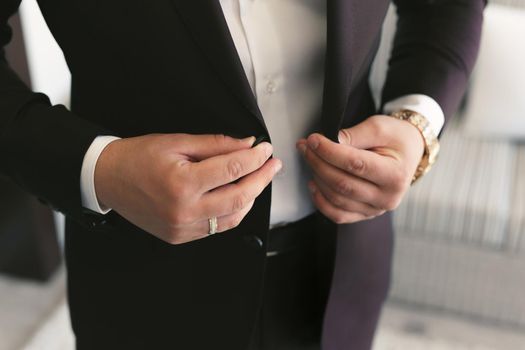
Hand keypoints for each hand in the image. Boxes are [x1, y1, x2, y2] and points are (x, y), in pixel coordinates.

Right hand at [95, 133, 280, 243]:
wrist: (107, 179)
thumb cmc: (137, 157)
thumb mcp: (176, 141)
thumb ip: (215, 145)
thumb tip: (247, 144)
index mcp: (182, 183)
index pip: (233, 169)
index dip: (255, 158)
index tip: (266, 149)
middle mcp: (184, 211)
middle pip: (240, 197)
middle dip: (262, 179)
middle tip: (273, 165)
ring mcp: (183, 228)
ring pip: (234, 217)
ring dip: (252, 197)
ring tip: (258, 178)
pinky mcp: (180, 236)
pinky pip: (218, 227)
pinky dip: (234, 211)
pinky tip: (239, 196)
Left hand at [297, 115, 423, 223]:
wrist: (408, 153)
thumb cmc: (395, 139)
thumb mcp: (379, 128)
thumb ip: (354, 135)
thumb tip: (329, 141)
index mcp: (395, 175)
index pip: (355, 164)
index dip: (329, 152)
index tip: (313, 140)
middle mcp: (388, 197)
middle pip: (343, 183)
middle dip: (318, 163)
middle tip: (305, 147)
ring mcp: (376, 210)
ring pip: (337, 199)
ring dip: (317, 178)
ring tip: (309, 159)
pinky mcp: (365, 215)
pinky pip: (338, 215)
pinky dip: (321, 201)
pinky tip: (313, 184)